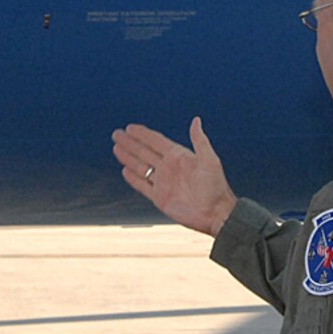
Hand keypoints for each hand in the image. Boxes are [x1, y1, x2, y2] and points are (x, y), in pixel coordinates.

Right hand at [112, 118, 236, 235]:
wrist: (216, 213)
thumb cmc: (216, 187)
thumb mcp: (210, 160)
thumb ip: (200, 141)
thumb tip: (196, 120)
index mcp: (179, 156)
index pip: (156, 141)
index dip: (143, 134)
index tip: (130, 127)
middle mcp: (169, 167)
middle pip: (144, 151)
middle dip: (130, 142)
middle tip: (117, 134)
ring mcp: (163, 182)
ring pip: (141, 166)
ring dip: (128, 157)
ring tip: (117, 147)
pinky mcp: (160, 198)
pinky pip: (142, 185)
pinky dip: (133, 178)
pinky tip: (125, 170)